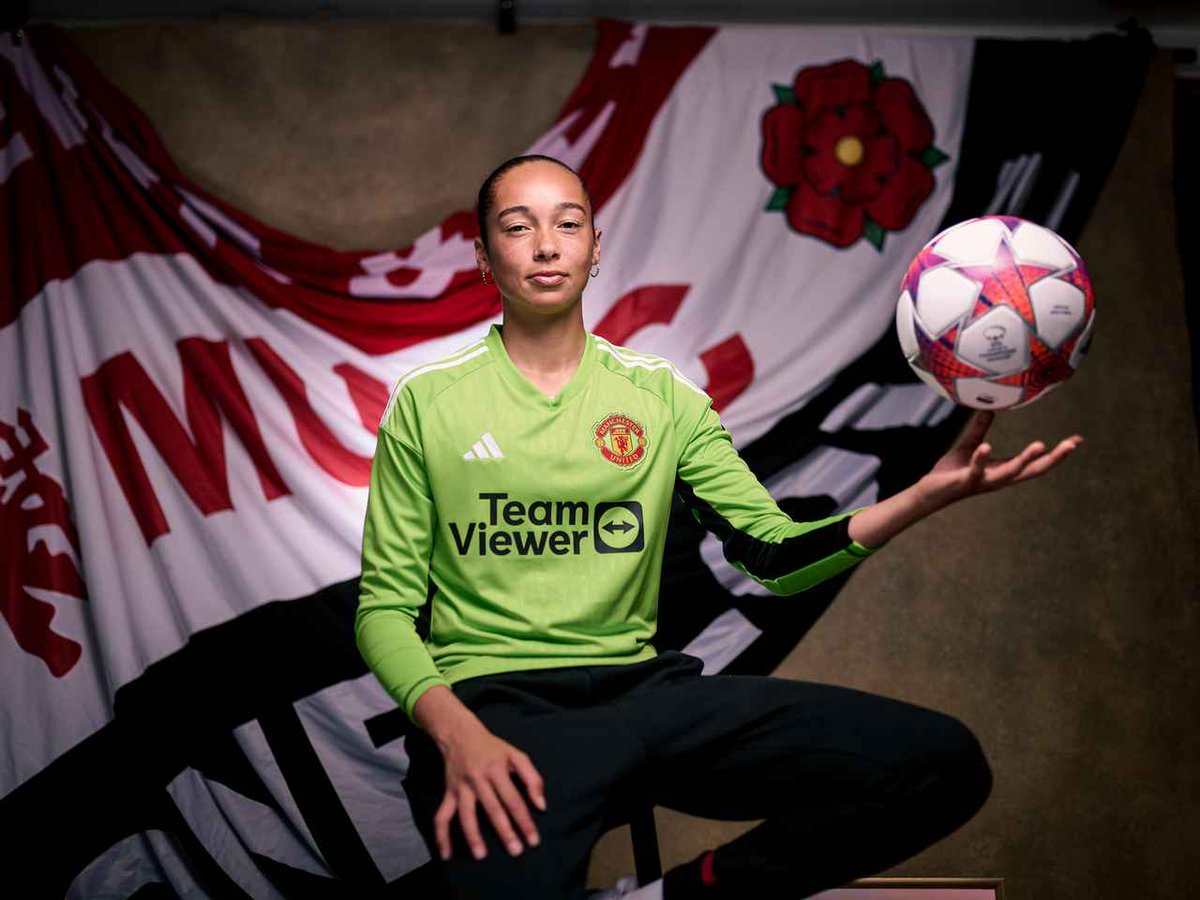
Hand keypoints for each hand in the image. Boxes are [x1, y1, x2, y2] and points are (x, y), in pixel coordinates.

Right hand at [434, 722, 545, 861]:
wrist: (459, 734)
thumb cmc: (493, 747)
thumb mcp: (516, 755)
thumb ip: (532, 778)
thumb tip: (541, 805)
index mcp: (497, 769)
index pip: (513, 799)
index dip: (524, 820)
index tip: (533, 840)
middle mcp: (478, 779)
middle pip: (492, 809)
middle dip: (504, 831)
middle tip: (515, 851)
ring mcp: (461, 787)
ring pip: (466, 814)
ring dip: (472, 835)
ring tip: (481, 855)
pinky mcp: (448, 793)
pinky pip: (442, 816)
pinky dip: (441, 836)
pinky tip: (446, 854)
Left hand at [917, 410, 1082, 506]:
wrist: (929, 492)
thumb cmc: (951, 472)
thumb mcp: (969, 447)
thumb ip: (980, 430)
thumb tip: (989, 409)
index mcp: (1003, 469)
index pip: (1036, 462)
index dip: (1057, 453)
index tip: (1077, 440)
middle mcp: (999, 478)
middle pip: (1033, 470)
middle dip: (1054, 458)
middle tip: (1072, 444)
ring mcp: (984, 481)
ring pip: (1010, 473)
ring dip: (1025, 459)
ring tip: (1041, 444)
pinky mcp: (965, 481)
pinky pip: (976, 470)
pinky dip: (981, 458)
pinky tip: (987, 446)